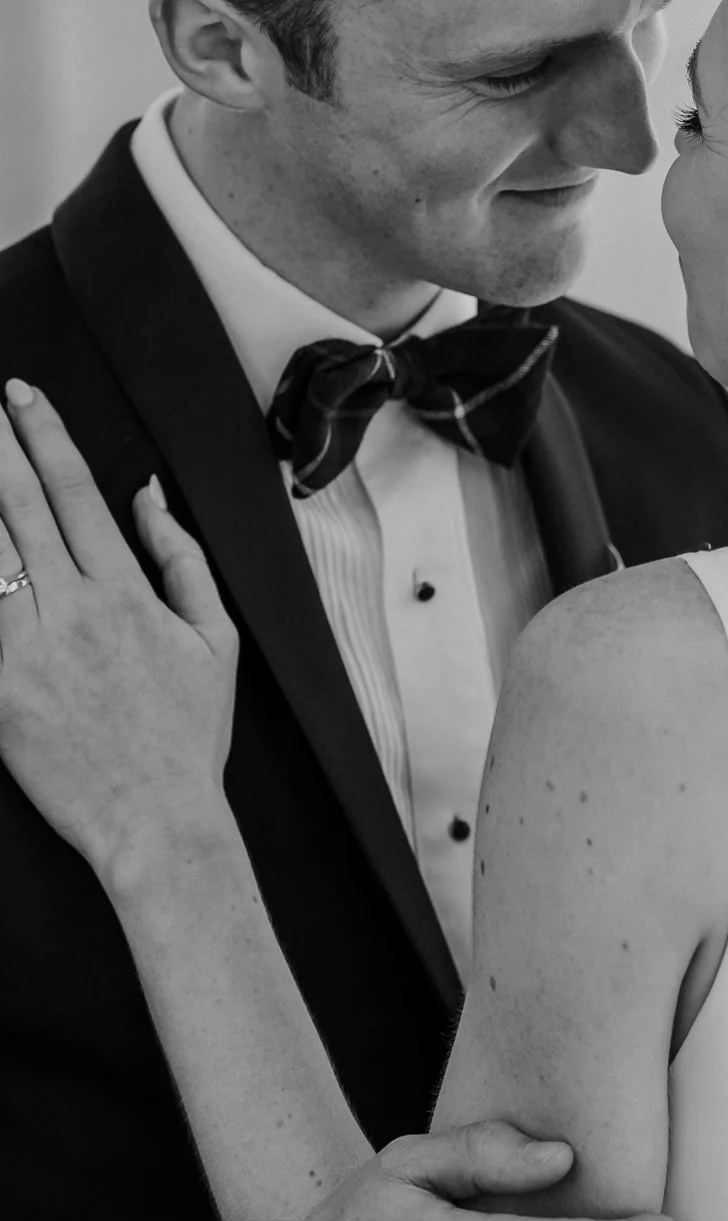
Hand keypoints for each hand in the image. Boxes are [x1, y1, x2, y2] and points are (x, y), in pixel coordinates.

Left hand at [0, 381, 236, 886]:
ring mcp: (23, 654)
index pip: (73, 492)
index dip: (44, 435)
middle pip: (14, 508)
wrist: (156, 823)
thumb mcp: (214, 637)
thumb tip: (148, 494)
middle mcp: (70, 613)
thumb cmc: (188, 734)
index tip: (21, 397)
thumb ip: (179, 557)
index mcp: (124, 594)